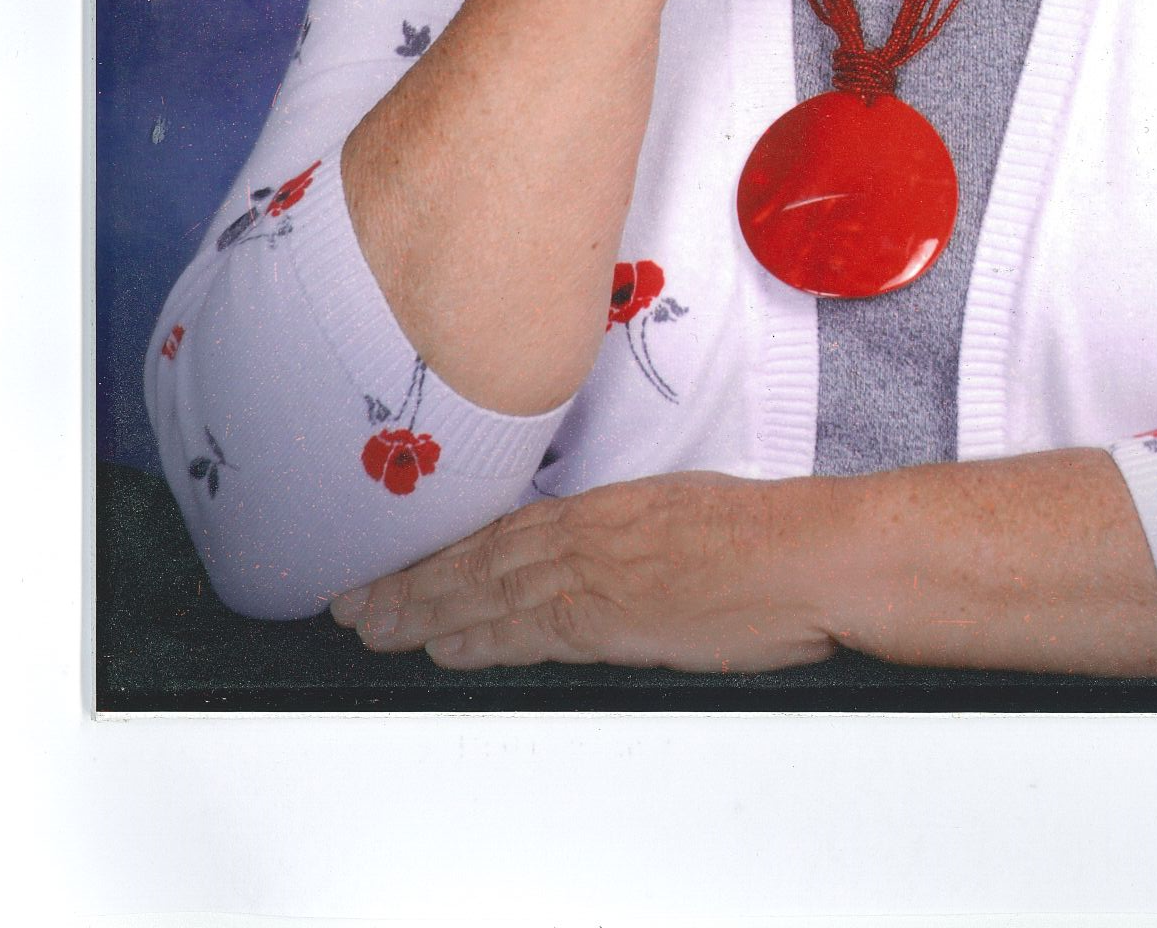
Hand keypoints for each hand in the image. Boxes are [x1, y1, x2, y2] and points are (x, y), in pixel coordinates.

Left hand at [327, 472, 835, 672]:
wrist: (805, 553)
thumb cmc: (764, 535)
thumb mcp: (684, 512)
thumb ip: (631, 533)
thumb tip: (607, 555)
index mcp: (605, 505)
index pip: (503, 528)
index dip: (444, 548)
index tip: (398, 561)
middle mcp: (588, 533)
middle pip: (479, 560)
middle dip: (410, 583)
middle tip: (350, 601)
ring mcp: (594, 574)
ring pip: (487, 592)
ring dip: (423, 612)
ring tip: (371, 628)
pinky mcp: (610, 619)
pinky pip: (525, 630)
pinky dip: (477, 640)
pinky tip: (441, 650)